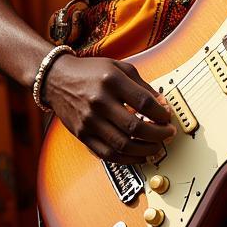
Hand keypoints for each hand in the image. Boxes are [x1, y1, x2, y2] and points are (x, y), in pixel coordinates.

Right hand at [45, 55, 176, 164]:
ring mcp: (89, 121)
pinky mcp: (82, 135)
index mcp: (111, 80)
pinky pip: (107, 154)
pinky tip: (139, 155)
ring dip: (145, 150)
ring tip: (157, 147)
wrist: (57, 79)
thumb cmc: (91, 72)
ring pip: (122, 145)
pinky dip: (127, 159)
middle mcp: (99, 101)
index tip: (168, 117)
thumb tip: (162, 105)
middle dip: (157, 134)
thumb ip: (142, 86)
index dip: (161, 113)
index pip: (144, 102)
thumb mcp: (119, 68)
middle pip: (134, 127)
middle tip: (168, 134)